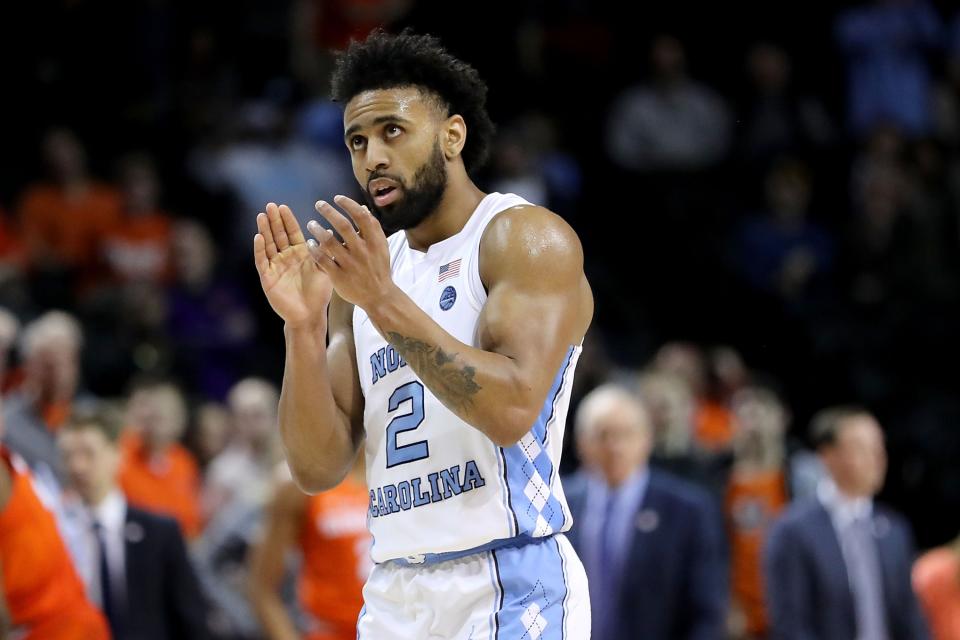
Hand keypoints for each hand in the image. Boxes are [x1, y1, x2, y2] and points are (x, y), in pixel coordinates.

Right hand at [254, 203, 332, 327]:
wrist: (310, 315)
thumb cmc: (319, 294)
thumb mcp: (325, 269)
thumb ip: (325, 251)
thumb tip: (330, 230)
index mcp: (300, 254)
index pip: (292, 233)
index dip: (287, 220)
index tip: (283, 206)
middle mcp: (286, 258)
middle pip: (278, 235)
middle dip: (274, 221)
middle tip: (270, 205)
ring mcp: (276, 267)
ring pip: (268, 245)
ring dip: (265, 230)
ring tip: (261, 215)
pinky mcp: (268, 278)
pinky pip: (262, 261)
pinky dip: (260, 249)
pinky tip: (258, 237)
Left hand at [306, 195, 395, 309]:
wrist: (379, 296)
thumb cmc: (378, 268)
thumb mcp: (381, 247)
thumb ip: (373, 228)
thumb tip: (363, 208)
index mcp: (374, 242)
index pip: (361, 216)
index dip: (348, 204)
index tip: (337, 198)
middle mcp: (362, 251)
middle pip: (343, 226)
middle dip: (329, 211)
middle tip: (319, 204)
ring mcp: (350, 264)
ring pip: (329, 242)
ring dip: (317, 229)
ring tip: (311, 224)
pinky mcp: (339, 276)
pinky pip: (322, 260)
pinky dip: (315, 249)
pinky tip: (310, 243)